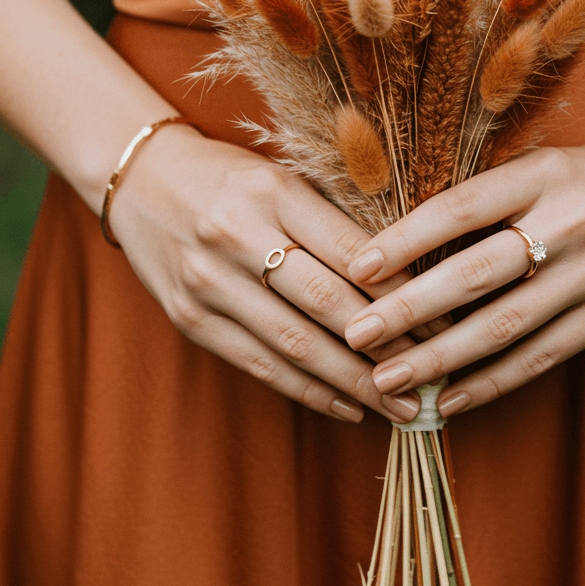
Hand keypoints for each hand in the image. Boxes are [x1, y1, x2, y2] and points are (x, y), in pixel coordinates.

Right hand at [107, 122, 426, 423]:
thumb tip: (412, 279)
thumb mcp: (283, 177)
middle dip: (388, 348)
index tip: (446, 323)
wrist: (138, 180)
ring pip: (296, 344)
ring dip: (355, 383)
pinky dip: (308, 391)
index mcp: (273, 192)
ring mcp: (209, 282)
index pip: (354, 253)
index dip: (405, 294)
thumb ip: (336, 222)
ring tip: (400, 406)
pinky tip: (348, 407)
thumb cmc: (229, 177)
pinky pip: (259, 364)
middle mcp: (237, 236)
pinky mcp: (190, 318)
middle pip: (328, 304)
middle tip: (433, 376)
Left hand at [342, 138, 584, 415]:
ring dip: (441, 359)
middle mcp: (569, 224)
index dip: (406, 239)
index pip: (462, 208)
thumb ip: (479, 199)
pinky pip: (540, 356)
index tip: (358, 267)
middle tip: (357, 334)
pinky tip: (448, 399)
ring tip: (388, 379)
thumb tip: (395, 246)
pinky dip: (491, 382)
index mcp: (542, 176)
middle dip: (411, 309)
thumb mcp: (536, 166)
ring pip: (505, 326)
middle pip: (477, 274)